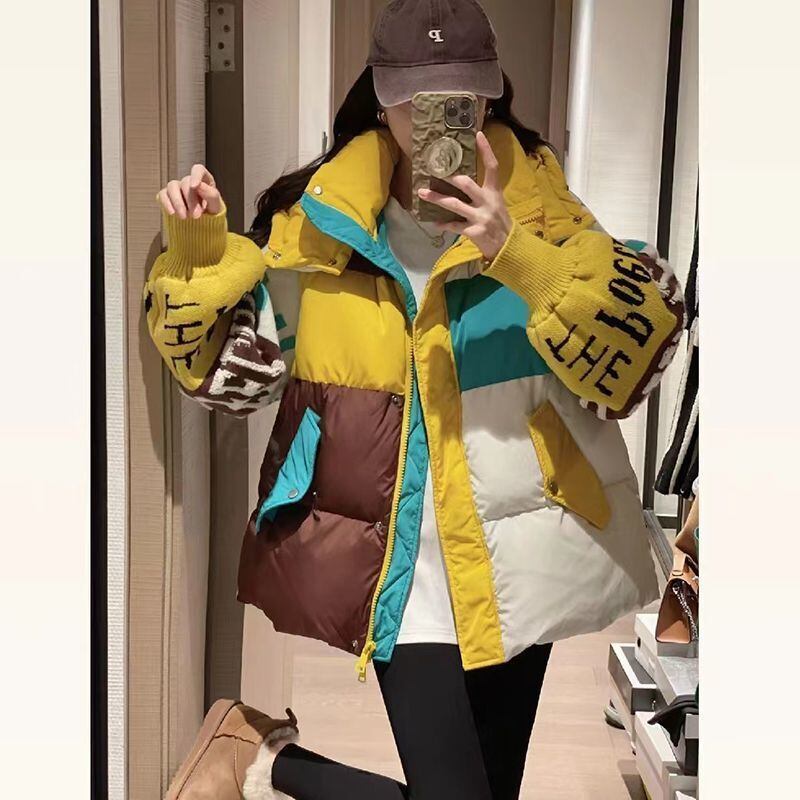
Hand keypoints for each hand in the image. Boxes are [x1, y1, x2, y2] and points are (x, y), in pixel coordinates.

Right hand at [156, 164, 222, 218]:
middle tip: (196, 216)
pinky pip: (163, 195)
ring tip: (184, 217)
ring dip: (177, 202)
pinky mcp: (167, 196)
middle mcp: (189, 181)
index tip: (194, 186)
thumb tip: (199, 185)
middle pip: (185, 182)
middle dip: (190, 200)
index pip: (198, 170)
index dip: (195, 175)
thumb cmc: (211, 212)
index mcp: (204, 179)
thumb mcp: (215, 205)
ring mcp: (177, 188)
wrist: (203, 224)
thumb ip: (211, 194)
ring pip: (172, 186)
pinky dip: (166, 203)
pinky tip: (172, 213)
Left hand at [417, 130, 511, 260]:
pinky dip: (444, 224)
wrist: (508, 247)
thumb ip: (482, 194)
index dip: (486, 150)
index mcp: (494, 192)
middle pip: (466, 184)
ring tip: (421, 193)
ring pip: (454, 204)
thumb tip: (461, 182)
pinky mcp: (474, 231)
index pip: (492, 167)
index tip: (478, 134)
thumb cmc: (500, 223)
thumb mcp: (496, 204)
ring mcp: (480, 217)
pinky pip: (454, 225)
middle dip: (449, 177)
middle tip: (435, 171)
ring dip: (436, 198)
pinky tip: (435, 223)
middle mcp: (488, 202)